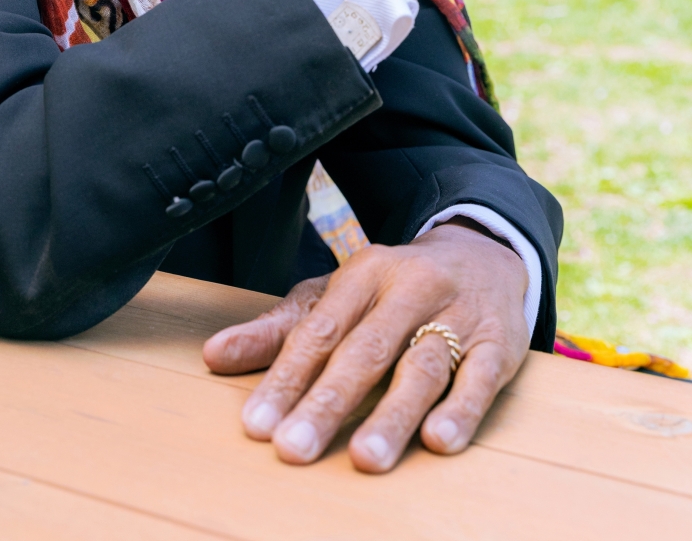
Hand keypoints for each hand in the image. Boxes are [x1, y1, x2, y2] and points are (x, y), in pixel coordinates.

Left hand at [202, 224, 529, 472]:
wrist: (482, 253)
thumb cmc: (394, 288)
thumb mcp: (336, 296)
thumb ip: (278, 330)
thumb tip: (213, 355)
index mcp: (363, 274)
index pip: (318, 331)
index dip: (286, 379)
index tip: (256, 425)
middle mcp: (409, 289)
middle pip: (364, 351)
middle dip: (327, 403)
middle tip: (294, 449)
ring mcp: (457, 315)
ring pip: (421, 366)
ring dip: (392, 415)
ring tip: (364, 458)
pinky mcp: (499, 343)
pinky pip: (479, 377)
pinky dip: (461, 410)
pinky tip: (439, 441)